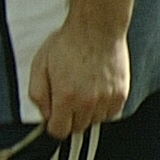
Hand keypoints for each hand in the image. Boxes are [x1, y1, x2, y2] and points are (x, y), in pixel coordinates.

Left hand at [27, 18, 131, 136]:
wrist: (96, 28)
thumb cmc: (67, 44)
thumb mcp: (39, 67)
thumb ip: (38, 96)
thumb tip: (45, 115)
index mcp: (66, 97)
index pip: (60, 131)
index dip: (54, 124)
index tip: (54, 115)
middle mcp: (88, 102)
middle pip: (78, 128)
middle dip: (69, 118)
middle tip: (67, 98)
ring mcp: (107, 98)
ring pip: (95, 121)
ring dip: (87, 113)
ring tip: (82, 91)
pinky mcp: (122, 93)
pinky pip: (111, 113)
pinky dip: (103, 108)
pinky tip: (96, 92)